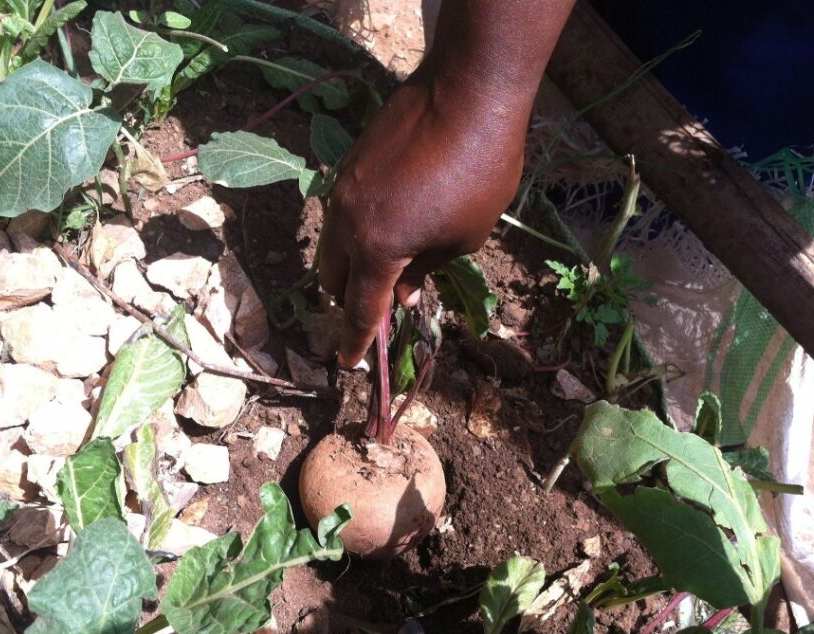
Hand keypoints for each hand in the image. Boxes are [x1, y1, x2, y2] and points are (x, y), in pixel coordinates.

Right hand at [318, 74, 528, 366]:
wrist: (467, 91)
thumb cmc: (479, 172)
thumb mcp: (464, 237)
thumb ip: (426, 269)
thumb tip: (403, 289)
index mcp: (377, 249)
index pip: (360, 310)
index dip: (356, 341)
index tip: (348, 363)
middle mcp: (347, 222)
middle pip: (334, 280)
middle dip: (351, 301)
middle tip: (380, 307)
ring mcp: (343, 189)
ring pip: (333, 245)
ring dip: (353, 265)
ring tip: (387, 265)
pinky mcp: (350, 163)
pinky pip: (343, 213)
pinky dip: (358, 231)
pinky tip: (390, 221)